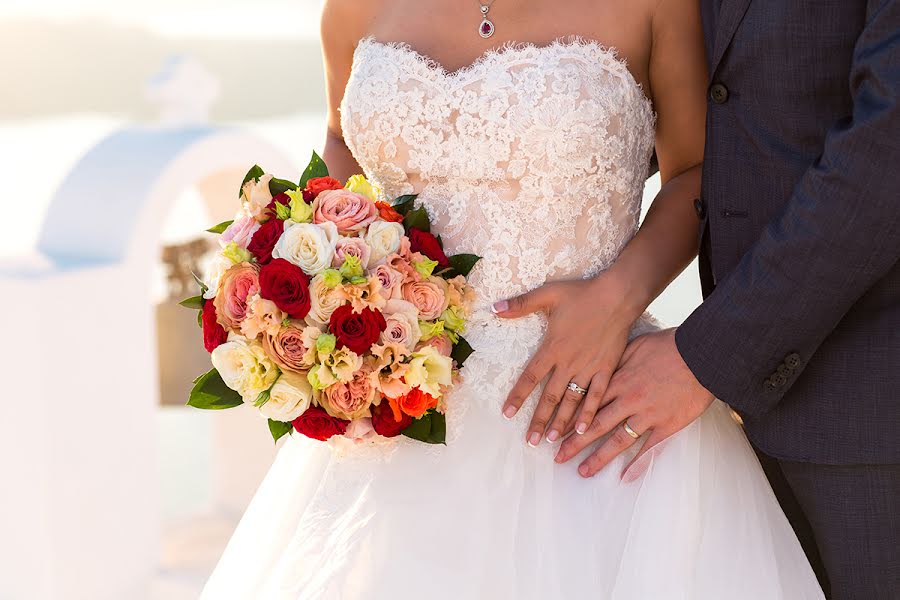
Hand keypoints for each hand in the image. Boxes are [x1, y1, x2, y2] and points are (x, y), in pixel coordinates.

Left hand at [493, 272, 641, 446]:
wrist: (618, 296)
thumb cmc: (582, 294)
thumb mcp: (548, 294)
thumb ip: (520, 304)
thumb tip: (494, 308)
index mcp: (553, 348)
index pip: (530, 377)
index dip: (518, 396)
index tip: (507, 414)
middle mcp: (569, 363)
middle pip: (550, 397)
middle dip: (538, 420)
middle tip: (530, 441)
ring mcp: (589, 368)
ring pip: (572, 401)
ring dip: (560, 422)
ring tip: (550, 440)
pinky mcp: (607, 369)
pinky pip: (597, 395)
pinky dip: (589, 412)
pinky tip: (583, 429)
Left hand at [555, 328, 714, 478]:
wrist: (703, 353)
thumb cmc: (669, 345)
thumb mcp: (634, 345)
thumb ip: (614, 361)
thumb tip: (597, 368)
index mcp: (618, 380)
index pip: (587, 404)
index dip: (569, 419)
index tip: (554, 432)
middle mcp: (629, 400)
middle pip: (595, 425)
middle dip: (574, 443)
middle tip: (557, 457)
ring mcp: (648, 415)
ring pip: (618, 441)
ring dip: (598, 458)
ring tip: (582, 472)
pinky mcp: (668, 425)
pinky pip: (649, 448)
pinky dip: (637, 464)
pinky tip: (624, 478)